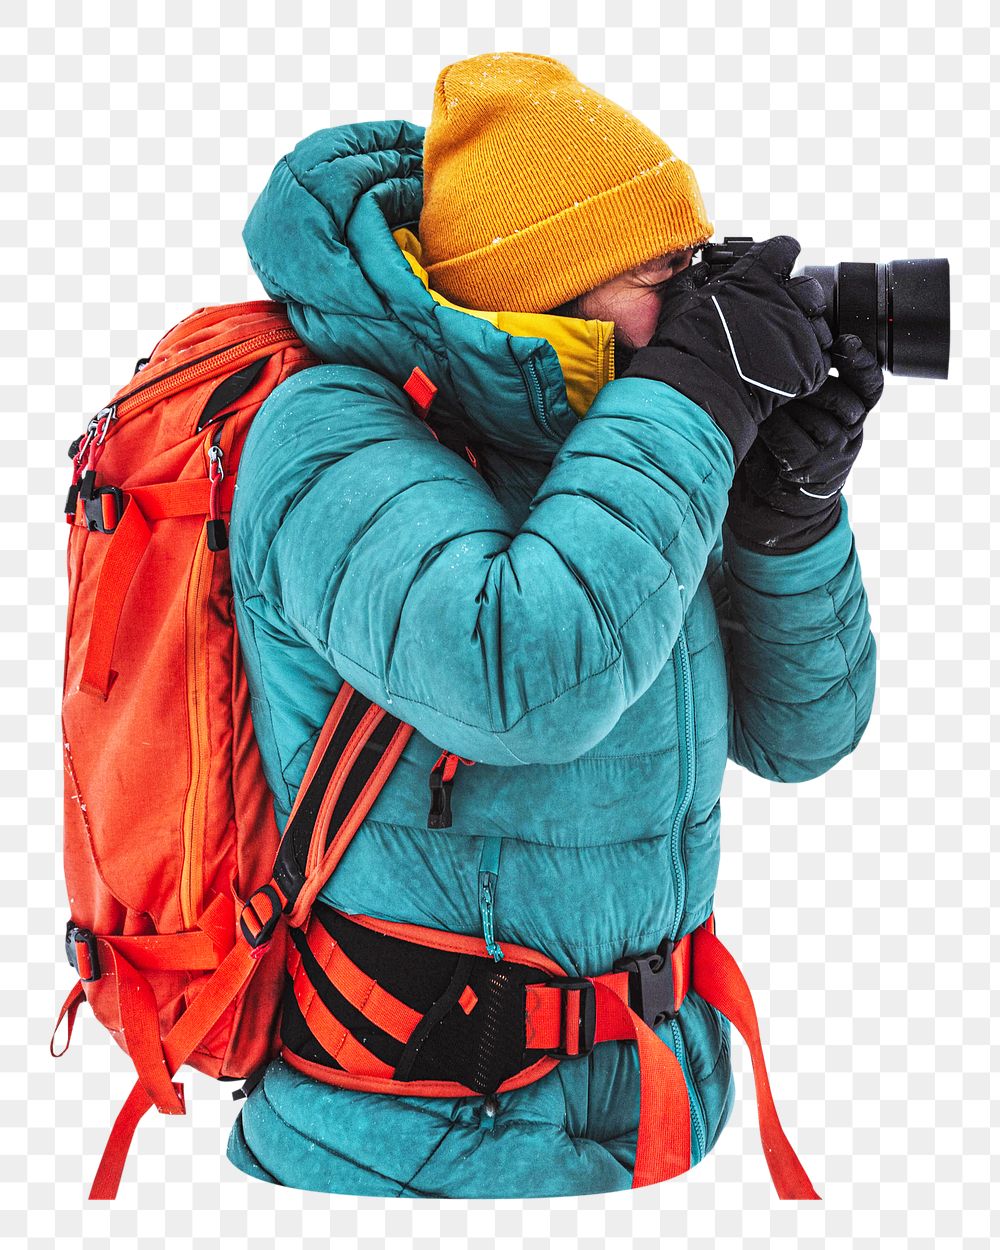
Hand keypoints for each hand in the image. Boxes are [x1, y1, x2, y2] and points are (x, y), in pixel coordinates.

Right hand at [621, 235, 832, 463]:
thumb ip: (695, 279)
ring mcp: (799, 332)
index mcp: (757, 277)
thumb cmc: (687, 345)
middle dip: (798, 298)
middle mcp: (784, 299)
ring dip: (805, 332)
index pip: (784, 249)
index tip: (777, 266)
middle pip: (809, 288)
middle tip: (779, 315)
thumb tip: (700, 271)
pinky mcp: (808, 365)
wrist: (701, 388)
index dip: (781, 256)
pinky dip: (807, 363)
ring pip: (819, 324)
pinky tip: (787, 368)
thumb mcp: (681, 300)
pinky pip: (821, 358)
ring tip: (783, 347)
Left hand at [725, 333, 883, 553]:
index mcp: (854, 412)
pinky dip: (773, 427)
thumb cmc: (783, 444)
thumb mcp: (801, 409)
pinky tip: (760, 419)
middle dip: (810, 382)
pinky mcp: (810, 471)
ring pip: (816, 416)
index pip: (870, 384)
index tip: (846, 342)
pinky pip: (793, 439)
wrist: (776, 499)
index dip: (861, 363)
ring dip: (787, 403)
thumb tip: (787, 341)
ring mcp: (833, 455)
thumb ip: (805, 383)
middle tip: (784, 372)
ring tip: (765, 394)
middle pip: (841, 396)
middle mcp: (850, 433)